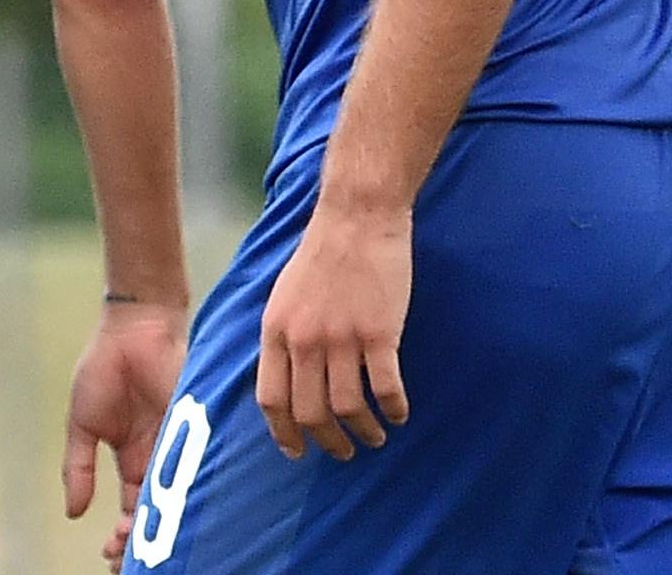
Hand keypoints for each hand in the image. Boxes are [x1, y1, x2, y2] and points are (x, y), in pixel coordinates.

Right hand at [65, 297, 187, 562]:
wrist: (134, 328)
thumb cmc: (103, 369)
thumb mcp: (82, 424)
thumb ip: (76, 468)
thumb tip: (72, 513)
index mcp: (131, 458)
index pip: (131, 508)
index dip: (124, 535)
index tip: (111, 553)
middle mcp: (158, 459)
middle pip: (156, 512)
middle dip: (141, 540)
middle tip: (129, 560)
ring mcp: (178, 446)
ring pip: (174, 498)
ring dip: (158, 524)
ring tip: (142, 544)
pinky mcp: (193, 431)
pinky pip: (189, 469)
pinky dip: (180, 494)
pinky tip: (169, 515)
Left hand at [255, 202, 411, 461]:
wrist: (356, 218)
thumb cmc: (321, 256)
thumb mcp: (283, 296)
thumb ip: (282, 337)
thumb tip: (284, 381)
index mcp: (276, 330)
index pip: (272, 399)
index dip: (284, 433)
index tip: (297, 452)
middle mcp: (304, 339)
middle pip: (311, 412)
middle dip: (328, 442)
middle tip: (343, 452)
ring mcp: (342, 337)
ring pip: (349, 408)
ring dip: (364, 431)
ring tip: (374, 436)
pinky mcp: (379, 332)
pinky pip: (387, 388)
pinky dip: (394, 409)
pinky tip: (399, 413)